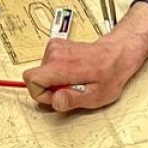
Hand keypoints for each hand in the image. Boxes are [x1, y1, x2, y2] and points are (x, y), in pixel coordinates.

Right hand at [23, 4, 147, 112]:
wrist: (116, 54)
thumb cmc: (109, 74)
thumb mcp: (95, 96)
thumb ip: (73, 100)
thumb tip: (55, 101)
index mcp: (62, 65)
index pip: (31, 79)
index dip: (41, 95)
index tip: (58, 96)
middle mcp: (55, 53)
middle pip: (36, 78)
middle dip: (50, 89)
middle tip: (72, 89)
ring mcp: (55, 48)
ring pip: (42, 73)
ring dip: (55, 81)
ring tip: (76, 80)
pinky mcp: (56, 46)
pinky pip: (47, 67)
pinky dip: (57, 73)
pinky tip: (73, 73)